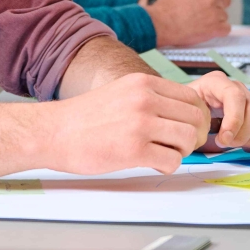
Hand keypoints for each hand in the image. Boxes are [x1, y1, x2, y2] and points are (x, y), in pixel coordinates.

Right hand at [45, 73, 212, 174]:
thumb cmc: (84, 118)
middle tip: (180, 146)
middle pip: (196, 118)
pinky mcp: (134, 150)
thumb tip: (180, 114)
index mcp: (142, 83)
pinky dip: (168, 166)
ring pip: (188, 139)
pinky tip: (153, 164)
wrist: (53, 132)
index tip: (186, 128)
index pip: (191, 97)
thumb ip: (149, 98)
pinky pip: (172, 161)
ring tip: (164, 154)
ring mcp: (140, 124)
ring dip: (181, 151)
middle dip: (193, 136)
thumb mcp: (120, 93)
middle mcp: (145, 99)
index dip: (194, 116)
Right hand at [142, 0, 231, 46]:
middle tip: (205, 10)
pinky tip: (205, 28)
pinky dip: (217, 30)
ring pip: (224, 14)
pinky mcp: (216, 28)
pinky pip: (226, 28)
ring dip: (215, 18)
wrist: (161, 23)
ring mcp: (215, 13)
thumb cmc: (167, 6)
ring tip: (199, 20)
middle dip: (218, 3)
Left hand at [186, 70, 249, 151]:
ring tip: (235, 145)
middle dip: (242, 133)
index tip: (223, 140)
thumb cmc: (185, 114)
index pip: (235, 95)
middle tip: (226, 144)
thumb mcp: (184, 115)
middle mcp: (237, 88)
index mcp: (216, 83)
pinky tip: (248, 148)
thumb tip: (217, 140)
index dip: (234, 120)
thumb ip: (196, 125)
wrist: (186, 115)